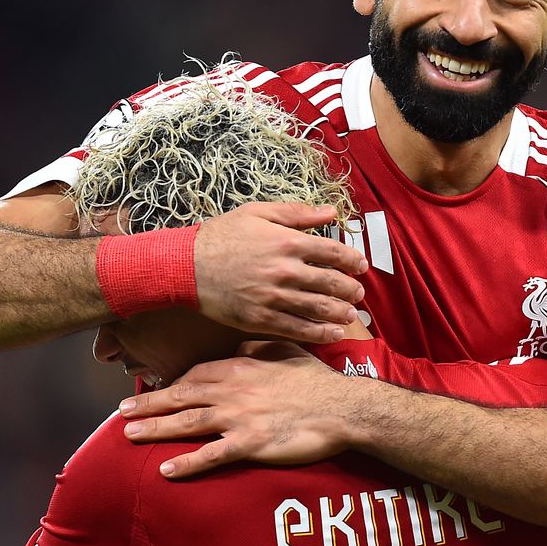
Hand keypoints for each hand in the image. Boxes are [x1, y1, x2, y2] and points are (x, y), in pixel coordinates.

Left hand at [120, 341, 355, 477]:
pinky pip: (212, 455)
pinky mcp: (251, 444)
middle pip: (182, 396)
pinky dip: (188, 463)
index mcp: (241, 367)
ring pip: (189, 422)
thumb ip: (257, 347)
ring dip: (157, 428)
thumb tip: (238, 347)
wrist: (342, 406)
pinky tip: (167, 470)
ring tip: (129, 435)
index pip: (196, 373)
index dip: (172, 383)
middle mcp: (233, 390)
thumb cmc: (316, 380)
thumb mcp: (285, 351)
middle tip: (121, 412)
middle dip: (149, 404)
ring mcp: (240, 418)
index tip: (154, 389)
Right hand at [193, 202, 366, 342]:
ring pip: (319, 308)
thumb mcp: (258, 213)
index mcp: (287, 241)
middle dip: (351, 289)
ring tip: (350, 314)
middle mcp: (285, 270)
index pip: (333, 251)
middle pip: (331, 282)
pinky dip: (320, 333)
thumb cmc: (221, 236)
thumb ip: (297, 213)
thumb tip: (332, 211)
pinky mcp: (261, 319)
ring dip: (341, 312)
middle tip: (358, 293)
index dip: (352, 260)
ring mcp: (274, 297)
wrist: (186, 266)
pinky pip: (298, 329)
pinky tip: (333, 333)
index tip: (360, 265)